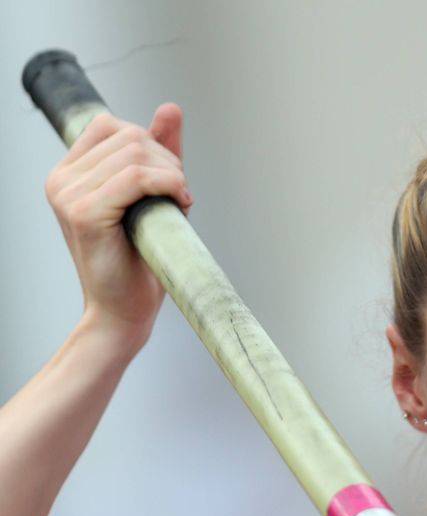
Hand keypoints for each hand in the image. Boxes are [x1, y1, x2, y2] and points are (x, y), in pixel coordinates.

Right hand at [44, 103, 191, 349]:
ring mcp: (68, 196)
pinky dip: (167, 185)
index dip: (150, 145)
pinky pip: (136, 177)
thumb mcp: (152, 197)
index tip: (167, 181)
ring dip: (171, 175)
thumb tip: (170, 108)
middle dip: (167, 161)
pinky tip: (180, 202)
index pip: (112, 126)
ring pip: (135, 154)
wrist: (124, 311)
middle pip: (129, 136)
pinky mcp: (84, 213)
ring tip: (178, 204)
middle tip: (179, 196)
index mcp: (68, 173)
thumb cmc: (140, 259)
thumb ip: (159, 154)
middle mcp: (61, 180)